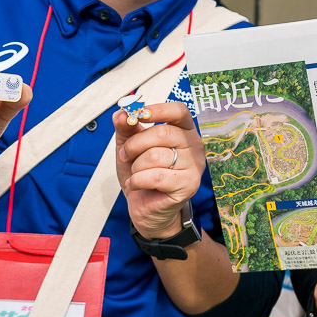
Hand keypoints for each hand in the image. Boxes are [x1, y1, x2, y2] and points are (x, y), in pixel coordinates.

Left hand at [114, 102, 206, 239]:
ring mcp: (194, 166)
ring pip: (157, 156)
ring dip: (136, 166)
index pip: (179, 111)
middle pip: (163, 133)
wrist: (146, 207)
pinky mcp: (188, 185)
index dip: (158, 109)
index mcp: (184, 131)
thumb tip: (122, 114)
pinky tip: (136, 185)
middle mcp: (194, 146)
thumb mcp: (130, 147)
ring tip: (136, 174)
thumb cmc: (143, 173)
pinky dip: (138, 180)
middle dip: (135, 144)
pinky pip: (156, 176)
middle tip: (125, 154)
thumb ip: (126, 128)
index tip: (139, 114)